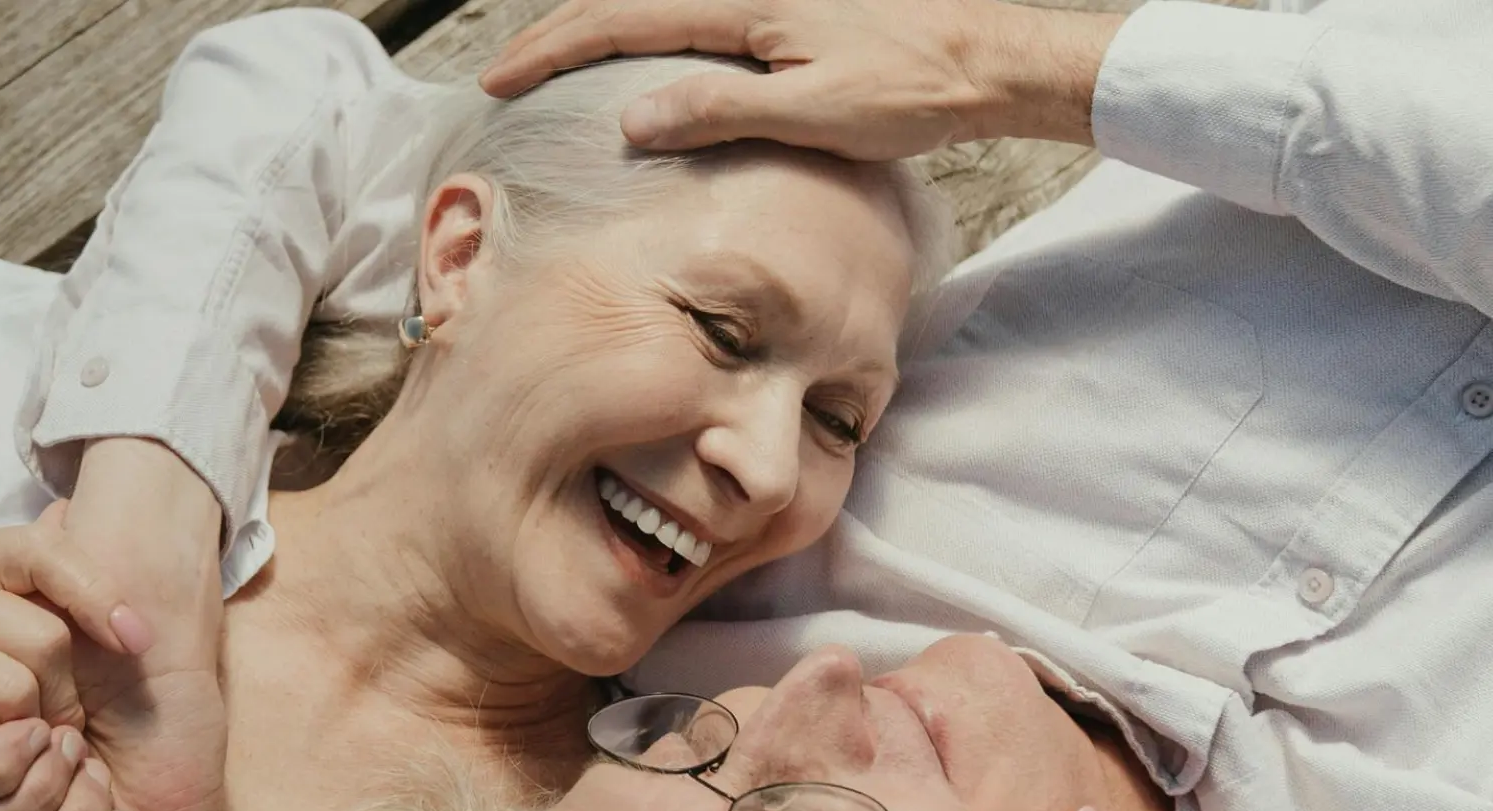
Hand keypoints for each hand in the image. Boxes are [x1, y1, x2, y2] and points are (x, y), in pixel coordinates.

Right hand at [480, 0, 1124, 159]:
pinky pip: (692, 20)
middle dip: (557, 33)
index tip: (499, 77)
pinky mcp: (789, 19)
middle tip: (505, 69)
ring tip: (553, 62)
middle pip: (626, 4)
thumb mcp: (816, 112)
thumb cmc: (917, 89)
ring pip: (656, 9)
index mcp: (745, 5)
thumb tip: (633, 118)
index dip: (551, 48)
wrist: (994, 62)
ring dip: (598, 32)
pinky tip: (642, 64)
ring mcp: (769, 2)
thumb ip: (721, 110)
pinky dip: (646, 38)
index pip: (619, 20)